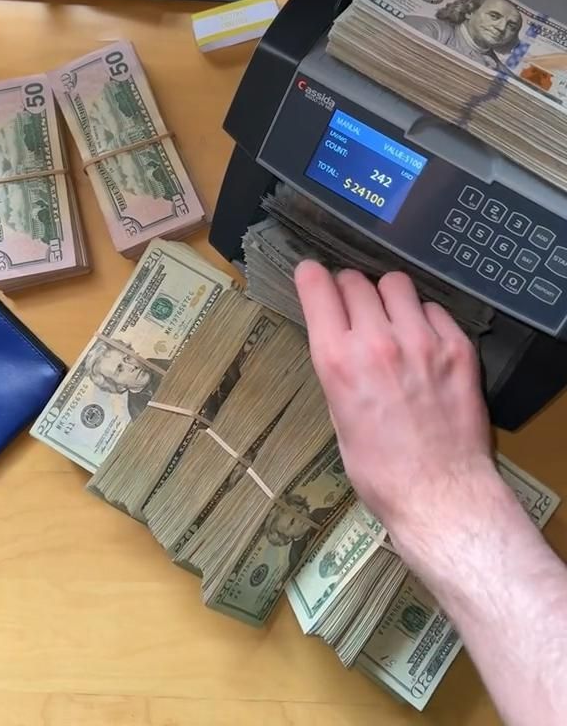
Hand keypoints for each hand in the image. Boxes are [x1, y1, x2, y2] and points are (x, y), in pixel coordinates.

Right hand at [295, 261, 494, 541]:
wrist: (439, 493)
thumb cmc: (378, 469)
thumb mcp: (338, 415)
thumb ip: (339, 367)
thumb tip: (340, 337)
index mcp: (337, 360)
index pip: (318, 288)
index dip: (312, 276)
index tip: (312, 275)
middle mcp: (377, 340)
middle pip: (356, 281)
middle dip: (349, 290)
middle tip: (354, 308)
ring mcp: (421, 340)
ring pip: (397, 284)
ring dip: (388, 297)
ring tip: (392, 319)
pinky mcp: (457, 347)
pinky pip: (434, 309)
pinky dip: (424, 319)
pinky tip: (424, 342)